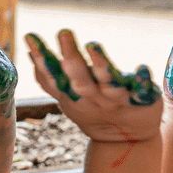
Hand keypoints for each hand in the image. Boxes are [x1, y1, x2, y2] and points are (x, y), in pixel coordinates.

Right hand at [25, 29, 162, 142]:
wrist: (130, 140)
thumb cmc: (95, 112)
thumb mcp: (69, 98)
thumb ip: (50, 79)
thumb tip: (31, 53)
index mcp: (74, 96)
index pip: (53, 79)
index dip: (42, 60)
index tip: (30, 36)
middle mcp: (93, 98)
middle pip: (80, 80)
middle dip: (71, 57)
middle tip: (64, 32)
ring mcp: (117, 100)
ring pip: (108, 83)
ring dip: (101, 64)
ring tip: (94, 45)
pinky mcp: (141, 101)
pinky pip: (141, 92)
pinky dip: (141, 81)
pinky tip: (142, 69)